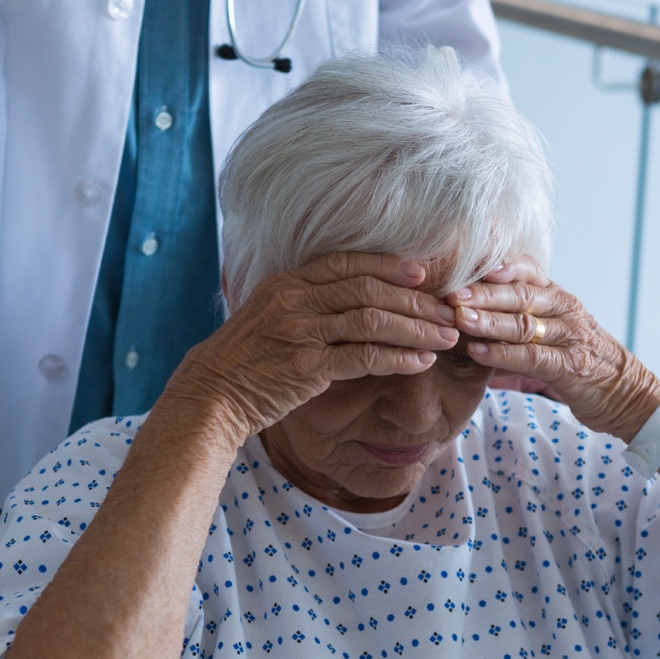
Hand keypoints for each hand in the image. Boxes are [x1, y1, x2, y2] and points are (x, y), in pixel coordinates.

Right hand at [166, 252, 458, 442]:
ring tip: (446, 337)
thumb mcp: (272, 316)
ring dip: (415, 329)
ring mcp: (299, 332)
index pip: (346, 263)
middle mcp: (293, 300)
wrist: (212, 394)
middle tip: (447, 311)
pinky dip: (398, 358)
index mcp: (286, 282)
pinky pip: (363, 357)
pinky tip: (421, 362)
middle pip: (367, 289)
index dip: (388, 265)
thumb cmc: (248, 359)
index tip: (423, 272)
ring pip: (371, 320)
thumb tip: (355, 298)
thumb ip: (308, 302)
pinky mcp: (305, 366)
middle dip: (414, 300)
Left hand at [448, 257, 659, 439]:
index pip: (530, 270)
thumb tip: (471, 306)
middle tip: (451, 293)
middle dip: (483, 293)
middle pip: (521, 294)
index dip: (500, 266)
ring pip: (524, 323)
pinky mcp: (570, 367)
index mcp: (558, 297)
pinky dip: (502, 354)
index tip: (469, 264)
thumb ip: (522, 315)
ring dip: (489, 321)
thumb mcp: (554, 328)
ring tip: (458, 319)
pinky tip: (477, 352)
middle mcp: (565, 310)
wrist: (625, 393)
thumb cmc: (579, 359)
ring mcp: (570, 337)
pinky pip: (532, 357)